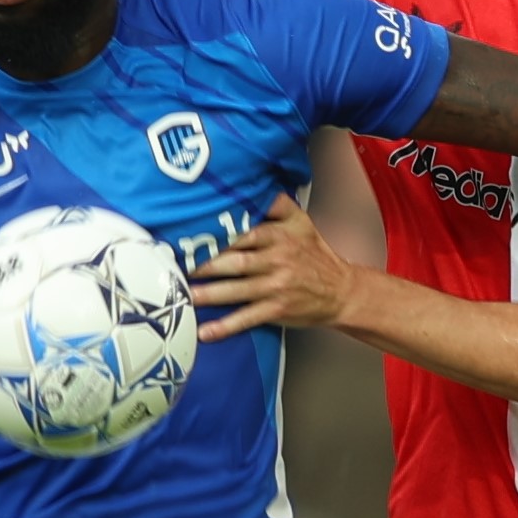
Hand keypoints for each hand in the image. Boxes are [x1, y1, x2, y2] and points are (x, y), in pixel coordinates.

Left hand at [188, 193, 359, 339]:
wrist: (341, 291)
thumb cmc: (316, 255)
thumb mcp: (301, 223)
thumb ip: (277, 204)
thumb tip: (254, 185)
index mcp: (279, 236)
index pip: (242, 233)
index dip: (215, 237)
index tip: (189, 238)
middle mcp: (277, 260)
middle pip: (234, 262)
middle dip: (204, 266)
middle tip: (176, 267)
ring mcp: (276, 287)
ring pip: (236, 290)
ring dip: (208, 295)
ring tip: (183, 295)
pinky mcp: (277, 310)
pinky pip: (246, 319)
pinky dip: (225, 327)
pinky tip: (205, 332)